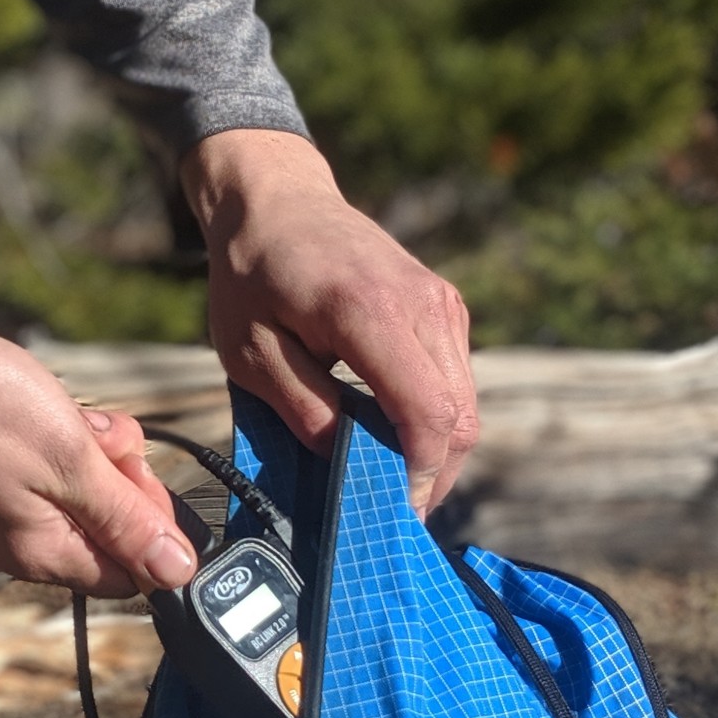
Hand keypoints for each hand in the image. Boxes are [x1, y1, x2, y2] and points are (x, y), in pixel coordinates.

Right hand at [0, 310, 195, 596]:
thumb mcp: (67, 455)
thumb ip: (124, 518)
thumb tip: (178, 573)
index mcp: (41, 553)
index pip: (132, 574)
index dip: (152, 526)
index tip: (138, 470)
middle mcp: (13, 551)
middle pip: (103, 535)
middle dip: (119, 480)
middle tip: (98, 432)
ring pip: (72, 500)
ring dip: (87, 455)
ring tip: (64, 413)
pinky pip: (36, 482)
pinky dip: (51, 447)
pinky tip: (37, 410)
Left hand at [184, 128, 477, 514]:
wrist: (278, 201)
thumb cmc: (252, 275)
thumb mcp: (251, 352)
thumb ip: (302, 409)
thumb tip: (345, 466)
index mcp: (369, 312)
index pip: (427, 413)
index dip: (418, 475)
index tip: (393, 515)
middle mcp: (422, 305)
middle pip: (459, 418)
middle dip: (431, 477)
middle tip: (390, 517)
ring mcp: (442, 304)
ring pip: (466, 404)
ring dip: (435, 452)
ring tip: (389, 484)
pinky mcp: (445, 307)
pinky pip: (456, 380)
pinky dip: (434, 419)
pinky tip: (394, 440)